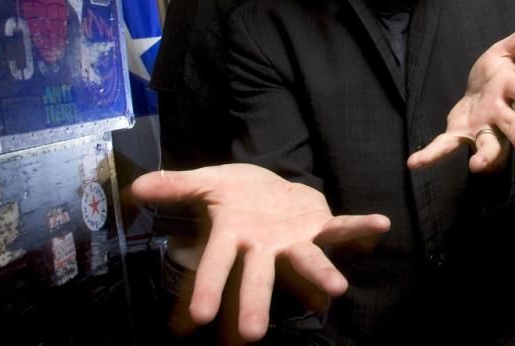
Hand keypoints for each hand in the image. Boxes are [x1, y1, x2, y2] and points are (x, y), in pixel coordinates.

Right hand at [131, 164, 389, 341]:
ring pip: (306, 263)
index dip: (202, 291)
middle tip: (248, 338)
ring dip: (321, 276)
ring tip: (335, 290)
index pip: (212, 267)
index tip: (190, 323)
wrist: (268, 186)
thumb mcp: (205, 183)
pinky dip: (361, 230)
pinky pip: (342, 230)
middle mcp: (264, 248)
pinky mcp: (320, 228)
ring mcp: (294, 242)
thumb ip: (174, 186)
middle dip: (252, 305)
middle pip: (255, 279)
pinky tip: (380, 227)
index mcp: (232, 237)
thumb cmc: (234, 192)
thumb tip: (134, 187)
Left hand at [407, 17, 514, 172]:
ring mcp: (480, 128)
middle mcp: (498, 115)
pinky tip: (414, 163)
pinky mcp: (459, 135)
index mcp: (508, 91)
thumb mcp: (504, 51)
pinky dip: (430, 156)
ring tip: (477, 167)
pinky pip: (445, 147)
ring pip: (487, 145)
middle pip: (511, 125)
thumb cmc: (494, 74)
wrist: (476, 91)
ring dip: (485, 157)